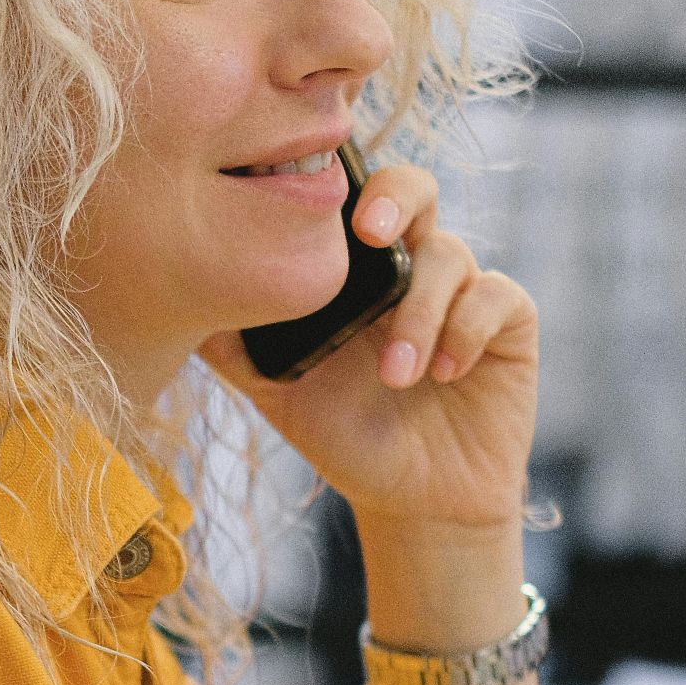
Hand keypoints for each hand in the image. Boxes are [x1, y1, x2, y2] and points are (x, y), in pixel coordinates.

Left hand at [196, 165, 537, 531]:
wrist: (413, 501)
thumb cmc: (344, 437)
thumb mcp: (278, 392)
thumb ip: (234, 348)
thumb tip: (178, 308)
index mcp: (352, 272)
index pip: (349, 197)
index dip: (338, 183)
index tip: (311, 205)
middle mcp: (407, 267)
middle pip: (414, 188)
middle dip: (394, 197)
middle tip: (369, 232)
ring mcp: (460, 291)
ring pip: (449, 254)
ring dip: (420, 311)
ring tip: (397, 375)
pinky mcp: (507, 324)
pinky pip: (497, 296)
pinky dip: (466, 328)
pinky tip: (444, 372)